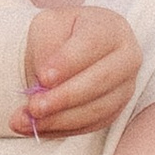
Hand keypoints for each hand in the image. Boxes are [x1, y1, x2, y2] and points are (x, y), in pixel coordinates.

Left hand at [18, 2, 139, 138]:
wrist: (69, 50)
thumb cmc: (60, 34)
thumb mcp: (48, 26)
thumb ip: (47, 45)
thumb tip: (46, 82)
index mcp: (111, 28)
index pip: (93, 44)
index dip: (68, 62)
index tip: (43, 76)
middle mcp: (127, 58)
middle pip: (100, 80)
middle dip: (64, 97)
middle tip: (34, 106)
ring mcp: (124, 87)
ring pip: (96, 109)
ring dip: (60, 118)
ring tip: (28, 119)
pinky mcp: (114, 110)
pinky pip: (90, 125)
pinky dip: (61, 129)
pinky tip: (35, 127)